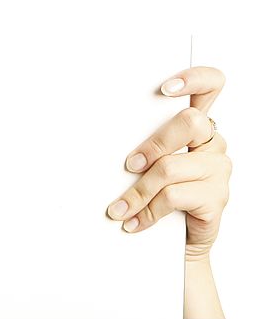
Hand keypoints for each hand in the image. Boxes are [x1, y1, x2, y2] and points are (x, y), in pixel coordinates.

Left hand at [106, 66, 230, 261]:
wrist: (176, 240)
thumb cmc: (158, 192)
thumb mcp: (149, 162)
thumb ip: (141, 140)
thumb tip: (100, 129)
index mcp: (197, 125)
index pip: (211, 85)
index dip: (194, 79)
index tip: (165, 88)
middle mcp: (213, 143)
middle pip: (190, 122)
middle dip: (153, 144)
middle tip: (129, 164)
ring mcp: (218, 170)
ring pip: (171, 167)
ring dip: (137, 191)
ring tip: (118, 208)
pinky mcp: (217, 199)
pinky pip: (174, 197)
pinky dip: (147, 211)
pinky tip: (134, 221)